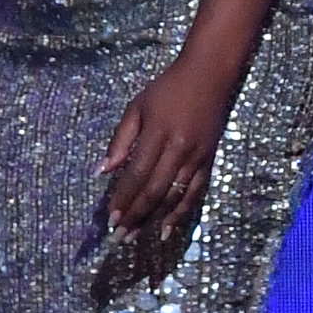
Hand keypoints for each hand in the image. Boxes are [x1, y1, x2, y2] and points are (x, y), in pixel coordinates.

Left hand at [103, 59, 233, 243]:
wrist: (210, 76)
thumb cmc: (167, 89)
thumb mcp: (137, 108)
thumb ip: (120, 140)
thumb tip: (103, 171)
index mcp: (159, 135)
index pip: (137, 175)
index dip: (123, 198)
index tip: (110, 217)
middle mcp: (180, 150)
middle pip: (155, 191)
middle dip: (136, 216)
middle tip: (119, 236)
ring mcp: (198, 157)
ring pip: (175, 196)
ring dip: (155, 219)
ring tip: (138, 237)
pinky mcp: (210, 160)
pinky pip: (195, 192)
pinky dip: (181, 211)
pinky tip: (169, 227)